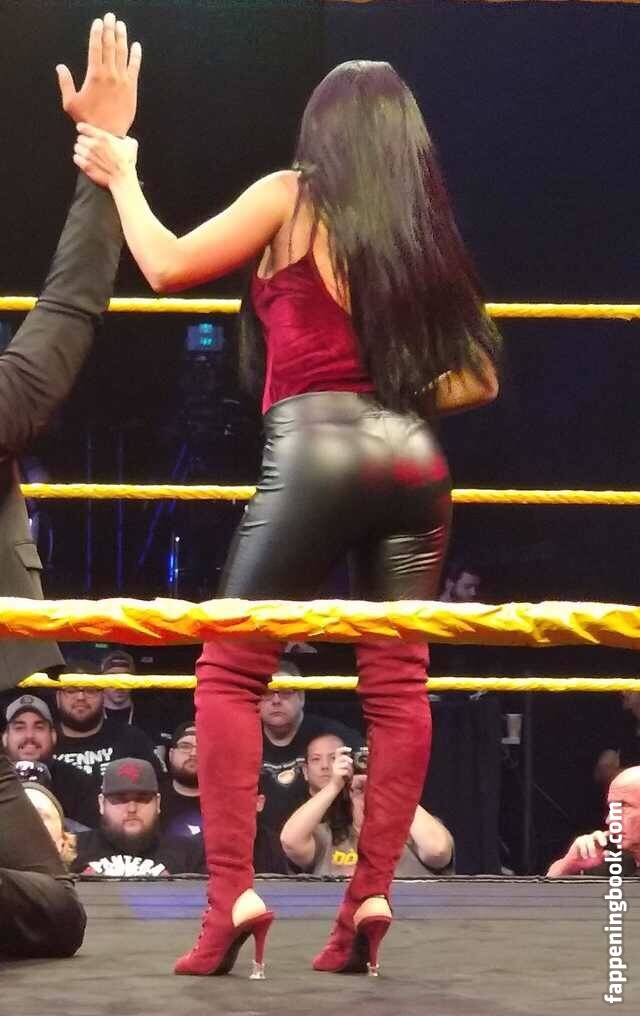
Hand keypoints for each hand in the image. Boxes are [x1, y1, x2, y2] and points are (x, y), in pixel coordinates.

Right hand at [57, 13, 141, 135]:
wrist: (107, 134)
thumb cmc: (87, 119)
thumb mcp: (70, 102)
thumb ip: (65, 83)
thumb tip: (60, 67)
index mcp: (94, 75)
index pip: (96, 47)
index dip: (97, 33)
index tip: (98, 23)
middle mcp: (109, 74)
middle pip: (110, 45)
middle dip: (109, 29)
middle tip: (110, 17)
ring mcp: (122, 80)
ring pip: (122, 53)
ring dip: (122, 37)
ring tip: (120, 25)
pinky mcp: (131, 88)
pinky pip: (135, 67)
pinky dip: (136, 55)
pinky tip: (136, 46)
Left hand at [74, 124, 137, 188]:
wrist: (123, 179)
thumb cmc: (127, 162)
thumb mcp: (131, 145)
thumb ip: (124, 138)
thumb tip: (124, 138)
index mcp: (102, 137)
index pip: (82, 127)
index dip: (82, 128)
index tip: (83, 130)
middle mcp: (93, 144)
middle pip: (79, 138)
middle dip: (84, 141)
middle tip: (89, 145)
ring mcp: (88, 155)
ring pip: (77, 148)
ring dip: (81, 150)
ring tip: (87, 153)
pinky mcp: (85, 165)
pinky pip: (76, 158)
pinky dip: (79, 159)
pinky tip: (84, 160)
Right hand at [329, 746, 353, 789]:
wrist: (335, 786)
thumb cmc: (341, 776)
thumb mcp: (344, 767)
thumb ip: (346, 762)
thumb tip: (351, 759)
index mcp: (336, 760)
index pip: (338, 751)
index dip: (344, 748)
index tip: (350, 749)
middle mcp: (335, 763)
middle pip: (343, 757)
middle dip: (348, 759)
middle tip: (351, 762)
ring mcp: (335, 768)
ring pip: (345, 764)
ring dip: (349, 769)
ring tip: (349, 774)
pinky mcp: (336, 773)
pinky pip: (346, 771)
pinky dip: (348, 774)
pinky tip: (347, 777)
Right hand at [566, 830, 607, 870]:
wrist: (577, 864)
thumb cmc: (589, 860)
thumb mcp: (598, 860)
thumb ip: (603, 856)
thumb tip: (608, 852)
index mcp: (599, 842)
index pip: (605, 835)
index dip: (609, 835)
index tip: (612, 836)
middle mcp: (593, 838)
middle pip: (598, 833)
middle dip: (601, 837)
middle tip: (604, 844)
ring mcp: (585, 838)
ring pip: (589, 839)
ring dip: (592, 848)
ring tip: (592, 856)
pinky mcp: (578, 841)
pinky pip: (582, 843)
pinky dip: (584, 851)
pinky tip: (585, 856)